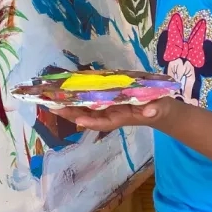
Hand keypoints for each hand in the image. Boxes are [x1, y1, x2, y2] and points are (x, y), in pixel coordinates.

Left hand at [51, 97, 179, 131]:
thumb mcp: (160, 108)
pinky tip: (67, 89)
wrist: (158, 109)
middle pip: (88, 115)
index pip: (104, 122)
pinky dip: (79, 94)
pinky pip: (90, 98)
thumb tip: (151, 110)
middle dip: (71, 112)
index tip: (78, 120)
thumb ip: (155, 109)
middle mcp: (111, 113)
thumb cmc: (159, 109)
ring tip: (52, 99)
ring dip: (69, 104)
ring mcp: (108, 107)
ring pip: (85, 107)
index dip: (91, 121)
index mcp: (122, 117)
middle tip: (52, 106)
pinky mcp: (107, 99)